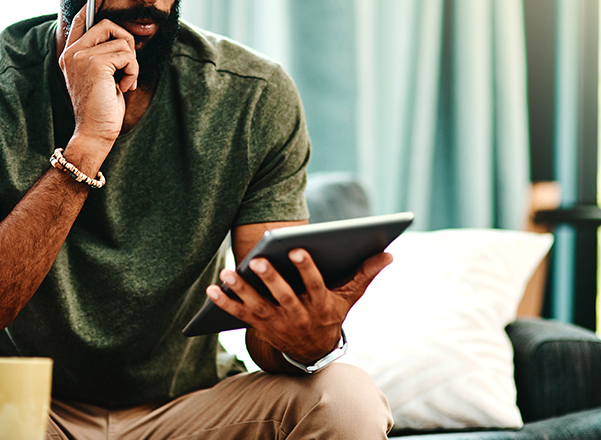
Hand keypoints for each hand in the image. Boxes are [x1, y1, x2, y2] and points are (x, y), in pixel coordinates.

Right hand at [58, 0, 139, 146]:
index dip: (91, 4)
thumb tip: (122, 35)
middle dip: (126, 44)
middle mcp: (72, 52)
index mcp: (70, 54)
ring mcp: (81, 56)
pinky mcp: (94, 63)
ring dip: (131, 63)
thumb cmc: (102, 108)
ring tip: (123, 81)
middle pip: (108, 24)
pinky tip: (123, 87)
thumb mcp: (102, 77)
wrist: (94, 132)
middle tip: (125, 68)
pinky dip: (132, 71)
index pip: (81, 20)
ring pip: (122, 40)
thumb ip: (104, 55)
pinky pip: (127, 54)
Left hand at [207, 249, 392, 362]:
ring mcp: (276, 323)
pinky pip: (239, 314)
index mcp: (320, 305)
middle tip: (258, 260)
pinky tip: (211, 289)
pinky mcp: (258, 326)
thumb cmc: (330, 313)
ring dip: (242, 290)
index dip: (306, 268)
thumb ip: (364, 274)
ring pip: (257, 306)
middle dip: (271, 279)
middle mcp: (298, 316)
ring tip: (228, 272)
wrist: (312, 352)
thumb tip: (389, 253)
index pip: (314, 285)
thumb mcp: (349, 297)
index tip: (296, 248)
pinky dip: (224, 303)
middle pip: (283, 297)